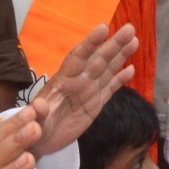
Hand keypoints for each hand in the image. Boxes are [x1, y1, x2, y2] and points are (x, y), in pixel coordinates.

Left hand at [28, 24, 138, 158]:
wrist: (40, 141)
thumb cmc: (35, 127)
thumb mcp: (34, 121)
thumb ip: (38, 113)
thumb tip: (39, 105)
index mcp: (63, 81)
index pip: (78, 58)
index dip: (90, 43)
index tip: (103, 28)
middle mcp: (78, 81)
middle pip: (98, 59)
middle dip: (113, 44)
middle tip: (130, 28)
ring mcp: (88, 91)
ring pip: (107, 69)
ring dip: (120, 55)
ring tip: (134, 40)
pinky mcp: (95, 104)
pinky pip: (110, 88)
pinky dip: (120, 79)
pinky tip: (132, 69)